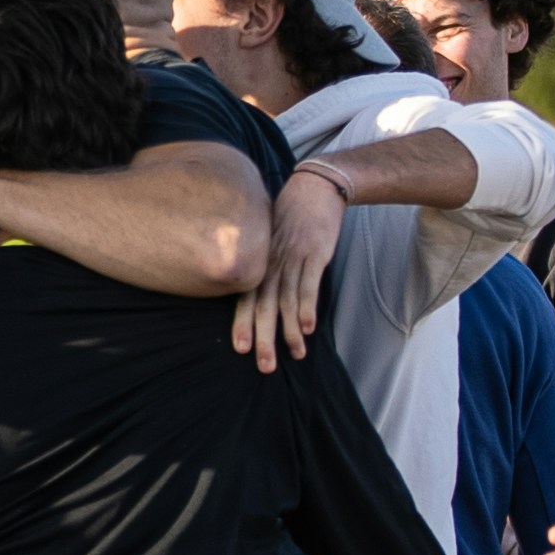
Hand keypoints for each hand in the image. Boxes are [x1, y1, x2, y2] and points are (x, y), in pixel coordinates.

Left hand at [231, 163, 345, 370]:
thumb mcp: (268, 240)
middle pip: (264, 306)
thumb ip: (263, 266)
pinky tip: (307, 328)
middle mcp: (271, 264)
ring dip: (290, 331)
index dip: (243, 324)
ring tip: (295, 355)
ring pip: (287, 301)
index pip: (246, 298)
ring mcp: (292, 259)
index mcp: (259, 262)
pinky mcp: (314, 253)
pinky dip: (307, 306)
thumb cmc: (289, 217)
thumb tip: (256, 294)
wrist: (314, 188)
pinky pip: (309, 283)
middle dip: (264, 338)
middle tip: (263, 366)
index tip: (240, 349)